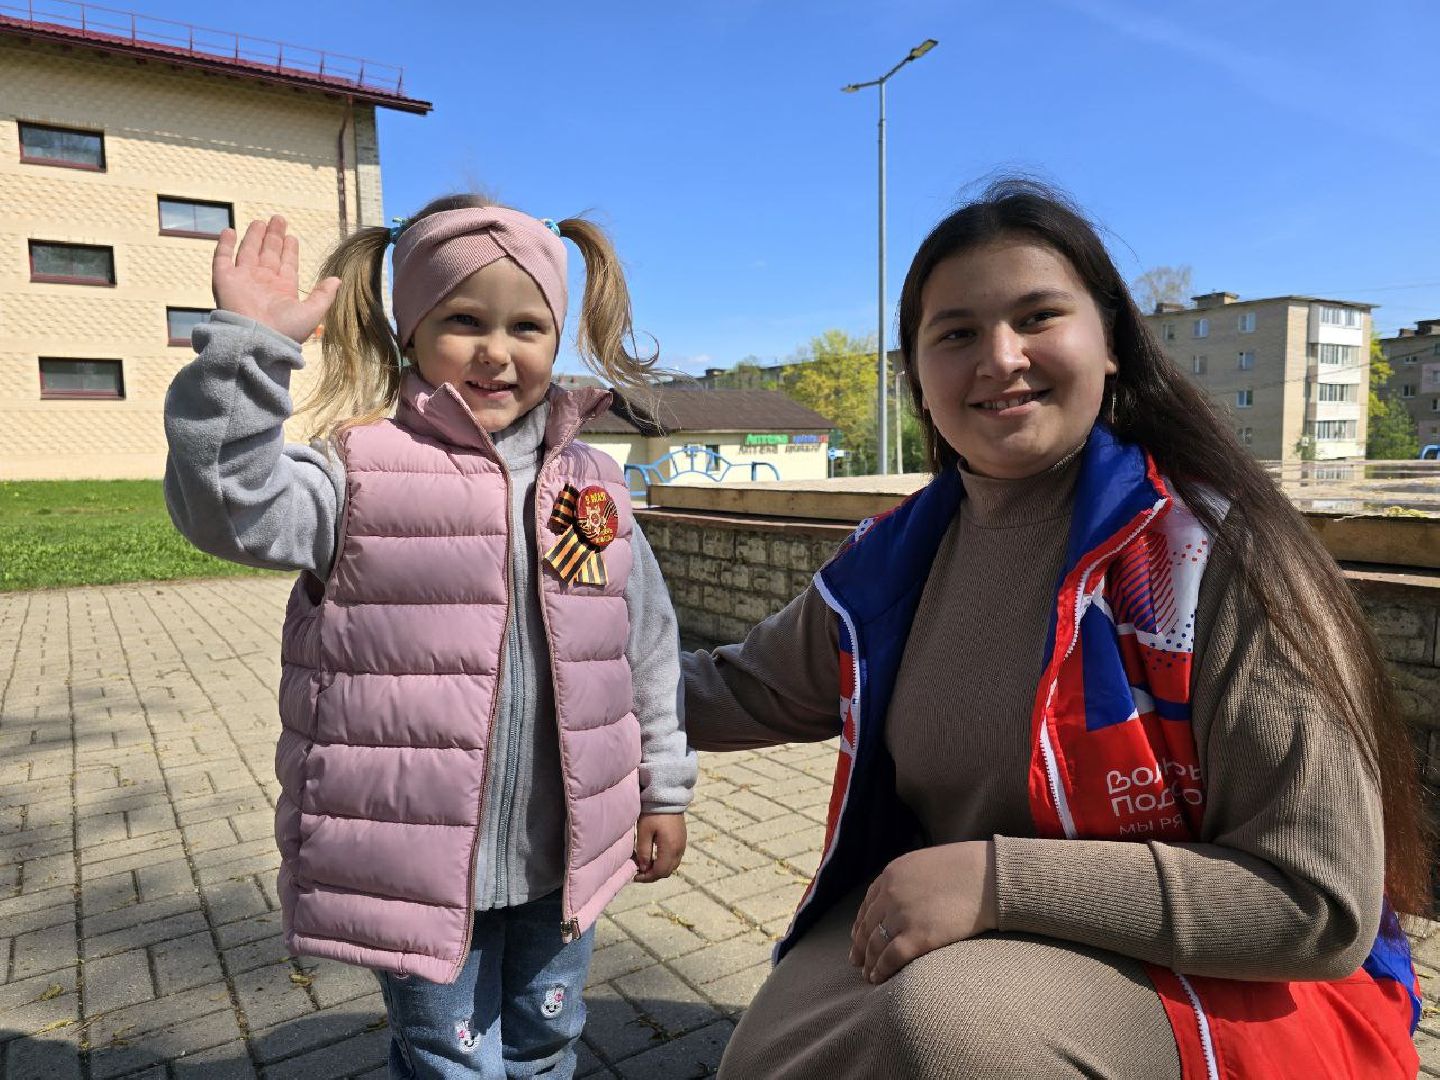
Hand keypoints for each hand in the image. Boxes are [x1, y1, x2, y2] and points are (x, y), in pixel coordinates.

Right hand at [212, 215, 339, 343]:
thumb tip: (338, 280)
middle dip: (274, 237)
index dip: (289, 250)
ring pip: (249, 252)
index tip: (292, 237)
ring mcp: (243, 280)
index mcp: (283, 290)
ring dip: (254, 236)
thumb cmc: (285, 330)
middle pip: (269, 253)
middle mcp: (263, 282)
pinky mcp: (224, 279)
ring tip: (260, 222)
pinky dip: (225, 244)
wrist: (256, 340)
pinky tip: (230, 231)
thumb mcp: (312, 312)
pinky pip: (223, 258)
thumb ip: (324, 295)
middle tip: (279, 219)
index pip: (287, 264)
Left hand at [633, 813, 686, 882]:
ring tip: (647, 866)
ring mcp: (682, 844)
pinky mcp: (682, 839)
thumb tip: (643, 868)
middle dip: (653, 875)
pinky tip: (655, 857)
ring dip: (660, 869)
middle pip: (668, 871)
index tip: (636, 876)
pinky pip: (675, 858)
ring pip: (673, 865)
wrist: (668, 797)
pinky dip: (666, 862)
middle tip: (640, 873)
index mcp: (670, 848)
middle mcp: (679, 850)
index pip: (660, 871)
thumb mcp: (644, 832)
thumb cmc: (653, 814)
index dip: (647, 877)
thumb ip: (644, 851)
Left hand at [848, 841, 996, 983]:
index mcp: (891, 874)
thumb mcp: (927, 864)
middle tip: (856, 961)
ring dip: (869, 962)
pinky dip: (881, 970)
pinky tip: (878, 979)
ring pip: (875, 944)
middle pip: (868, 926)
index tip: (857, 938)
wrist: (988, 877)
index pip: (867, 905)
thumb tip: (904, 895)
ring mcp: (902, 916)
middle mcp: (891, 894)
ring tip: (867, 975)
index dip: (860, 925)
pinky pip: (890, 958)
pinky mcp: (918, 936)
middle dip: (860, 946)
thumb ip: (909, 879)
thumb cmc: (966, 869)